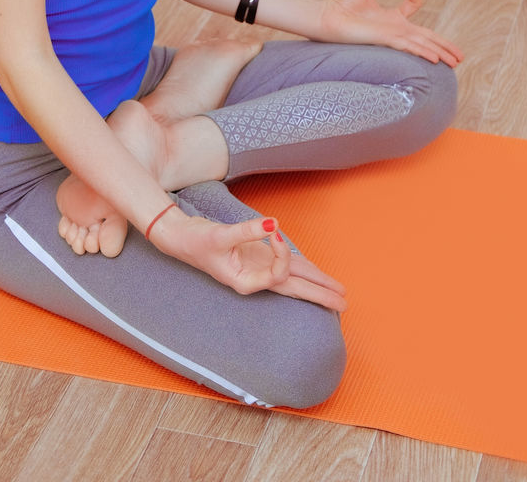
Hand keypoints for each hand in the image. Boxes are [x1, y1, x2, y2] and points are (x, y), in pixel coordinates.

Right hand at [151, 209, 345, 310]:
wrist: (181, 239)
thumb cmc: (197, 241)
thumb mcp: (220, 235)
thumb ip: (248, 230)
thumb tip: (274, 224)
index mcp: (246, 282)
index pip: (279, 273)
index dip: (284, 253)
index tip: (276, 231)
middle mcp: (255, 279)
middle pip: (294, 288)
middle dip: (320, 294)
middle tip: (344, 303)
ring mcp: (257, 269)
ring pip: (292, 278)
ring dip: (315, 283)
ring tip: (337, 292)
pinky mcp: (256, 258)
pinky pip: (285, 265)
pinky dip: (301, 268)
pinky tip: (314, 273)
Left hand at [318, 0, 463, 67]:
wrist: (327, 17)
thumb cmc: (342, 4)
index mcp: (392, 17)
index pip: (414, 5)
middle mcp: (395, 29)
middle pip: (427, 37)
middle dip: (444, 46)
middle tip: (459, 56)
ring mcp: (392, 36)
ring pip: (422, 45)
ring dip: (440, 53)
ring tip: (456, 62)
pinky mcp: (385, 40)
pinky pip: (408, 46)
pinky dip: (423, 51)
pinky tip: (435, 58)